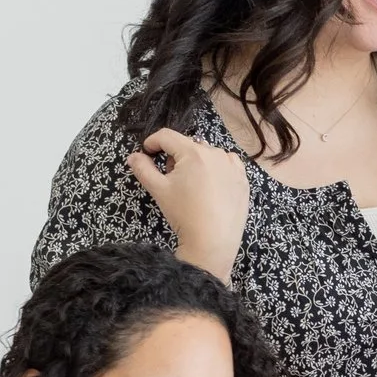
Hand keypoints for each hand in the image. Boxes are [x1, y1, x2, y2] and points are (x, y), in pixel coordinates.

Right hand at [126, 127, 251, 280]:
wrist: (213, 241)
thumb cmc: (184, 214)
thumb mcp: (158, 190)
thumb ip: (143, 168)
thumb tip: (134, 156)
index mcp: (193, 152)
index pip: (167, 136)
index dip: (153, 142)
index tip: (147, 153)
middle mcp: (215, 152)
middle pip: (187, 145)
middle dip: (175, 157)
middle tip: (172, 180)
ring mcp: (232, 165)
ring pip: (207, 154)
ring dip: (196, 163)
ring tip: (192, 187)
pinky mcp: (243, 178)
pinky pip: (226, 164)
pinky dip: (216, 170)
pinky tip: (211, 188)